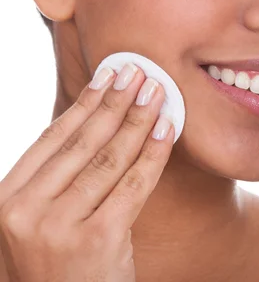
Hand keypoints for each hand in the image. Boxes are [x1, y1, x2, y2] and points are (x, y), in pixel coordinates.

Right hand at [0, 63, 173, 280]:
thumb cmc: (57, 267)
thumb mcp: (39, 221)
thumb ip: (55, 178)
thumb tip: (94, 116)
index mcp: (8, 199)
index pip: (52, 138)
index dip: (84, 102)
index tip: (108, 74)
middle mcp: (25, 211)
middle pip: (82, 142)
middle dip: (116, 101)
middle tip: (139, 72)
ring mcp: (58, 228)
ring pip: (109, 159)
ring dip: (138, 119)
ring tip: (158, 93)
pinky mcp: (96, 242)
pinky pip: (132, 185)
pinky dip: (154, 153)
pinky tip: (167, 129)